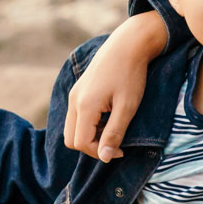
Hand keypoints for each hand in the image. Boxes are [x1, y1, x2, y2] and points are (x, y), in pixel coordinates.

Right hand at [64, 13, 166, 160]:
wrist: (128, 45)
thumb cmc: (131, 75)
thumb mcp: (127, 107)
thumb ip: (114, 133)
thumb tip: (104, 158)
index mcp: (84, 106)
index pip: (81, 143)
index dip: (100, 152)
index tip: (121, 150)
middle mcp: (73, 100)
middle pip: (71, 139)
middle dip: (91, 146)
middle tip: (115, 142)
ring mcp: (74, 94)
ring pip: (72, 128)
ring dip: (90, 136)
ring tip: (113, 129)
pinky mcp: (78, 90)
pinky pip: (76, 117)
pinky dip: (88, 125)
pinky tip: (107, 118)